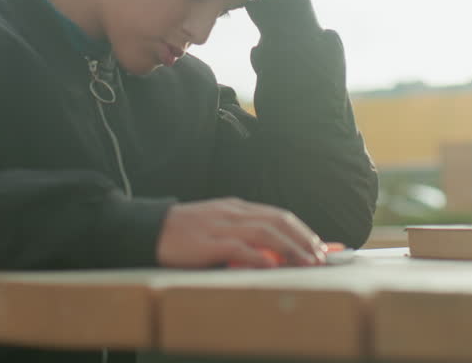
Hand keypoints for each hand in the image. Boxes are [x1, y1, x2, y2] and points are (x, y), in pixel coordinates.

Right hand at [156, 197, 326, 267]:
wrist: (150, 228)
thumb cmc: (184, 232)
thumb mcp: (217, 226)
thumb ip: (241, 234)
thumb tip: (271, 252)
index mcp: (236, 208)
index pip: (277, 214)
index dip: (301, 229)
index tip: (319, 245)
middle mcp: (232, 212)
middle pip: (277, 219)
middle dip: (303, 237)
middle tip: (320, 255)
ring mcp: (220, 225)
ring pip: (264, 231)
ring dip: (290, 246)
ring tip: (306, 261)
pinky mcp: (206, 242)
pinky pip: (238, 246)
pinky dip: (258, 255)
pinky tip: (272, 264)